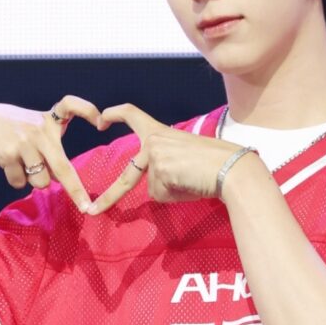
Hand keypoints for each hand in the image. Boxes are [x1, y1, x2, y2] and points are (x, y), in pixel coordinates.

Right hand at [0, 96, 102, 212]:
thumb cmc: (10, 132)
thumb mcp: (32, 131)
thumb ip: (49, 152)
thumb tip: (61, 181)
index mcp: (48, 120)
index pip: (70, 105)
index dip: (87, 111)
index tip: (102, 123)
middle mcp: (39, 128)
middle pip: (63, 167)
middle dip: (76, 191)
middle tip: (86, 207)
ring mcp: (25, 141)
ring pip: (41, 181)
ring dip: (33, 180)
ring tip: (20, 162)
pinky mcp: (10, 153)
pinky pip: (21, 182)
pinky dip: (15, 179)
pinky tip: (6, 162)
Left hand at [87, 102, 247, 214]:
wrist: (231, 168)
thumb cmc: (213, 165)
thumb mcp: (183, 159)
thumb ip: (164, 167)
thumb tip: (155, 187)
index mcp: (161, 132)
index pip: (133, 115)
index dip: (115, 114)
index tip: (101, 119)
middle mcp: (154, 141)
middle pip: (128, 176)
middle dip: (110, 197)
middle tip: (94, 210)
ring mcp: (155, 155)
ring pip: (154, 189)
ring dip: (172, 193)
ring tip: (192, 181)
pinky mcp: (160, 170)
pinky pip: (162, 195)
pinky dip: (176, 196)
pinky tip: (191, 185)